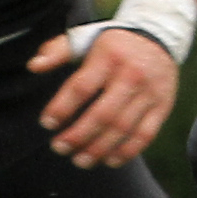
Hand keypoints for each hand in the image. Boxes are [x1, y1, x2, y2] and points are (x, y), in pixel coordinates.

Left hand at [31, 26, 179, 167]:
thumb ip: (58, 51)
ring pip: (123, 128)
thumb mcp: (86, 38)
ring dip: (99, 149)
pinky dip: (126, 151)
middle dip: (78, 135)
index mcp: (108, 57)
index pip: (81, 87)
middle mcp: (131, 75)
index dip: (62, 107)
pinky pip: (145, 135)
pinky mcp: (163, 106)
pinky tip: (109, 160)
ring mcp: (149, 93)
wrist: (160, 37)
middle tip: (59, 148)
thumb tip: (33, 66)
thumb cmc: (113, 44)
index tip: (46, 123)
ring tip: (80, 160)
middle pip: (103, 114)